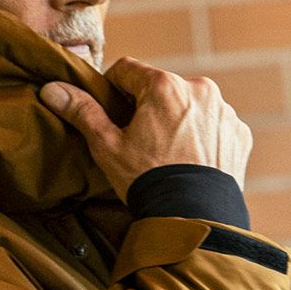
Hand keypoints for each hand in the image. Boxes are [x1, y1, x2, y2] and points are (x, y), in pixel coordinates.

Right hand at [38, 56, 251, 203]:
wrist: (194, 219)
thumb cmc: (147, 181)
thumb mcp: (107, 147)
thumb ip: (82, 113)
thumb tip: (51, 89)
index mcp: (163, 85)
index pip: (127, 71)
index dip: (113, 89)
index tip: (110, 111)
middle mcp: (198, 88)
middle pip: (162, 89)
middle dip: (149, 108)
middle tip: (139, 142)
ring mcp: (223, 112)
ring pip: (190, 107)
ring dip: (178, 122)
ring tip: (168, 156)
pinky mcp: (238, 134)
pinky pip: (215, 128)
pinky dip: (203, 139)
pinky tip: (192, 164)